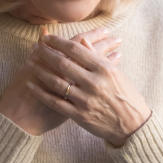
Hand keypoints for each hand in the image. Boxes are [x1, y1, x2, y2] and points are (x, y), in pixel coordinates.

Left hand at [26, 31, 150, 146]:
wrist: (133, 125)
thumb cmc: (126, 96)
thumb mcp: (116, 73)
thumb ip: (97, 56)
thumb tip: (82, 39)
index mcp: (104, 69)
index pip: (76, 50)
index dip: (58, 42)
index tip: (46, 37)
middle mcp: (94, 83)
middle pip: (63, 63)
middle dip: (45, 53)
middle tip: (35, 46)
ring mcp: (86, 100)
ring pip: (56, 82)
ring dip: (40, 71)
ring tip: (29, 62)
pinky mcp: (79, 115)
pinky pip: (56, 102)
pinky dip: (41, 93)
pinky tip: (31, 85)